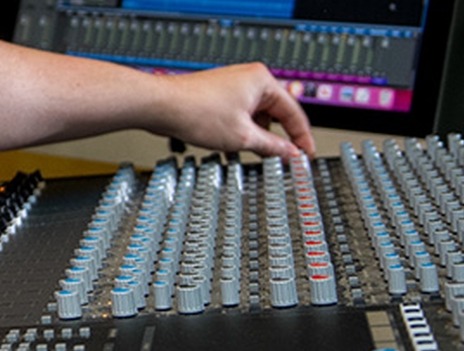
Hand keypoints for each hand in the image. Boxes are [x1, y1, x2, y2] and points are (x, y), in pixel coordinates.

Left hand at [152, 63, 314, 156]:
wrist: (158, 106)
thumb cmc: (195, 112)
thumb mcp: (243, 137)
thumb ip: (272, 147)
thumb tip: (290, 154)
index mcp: (262, 81)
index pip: (294, 112)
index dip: (301, 137)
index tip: (305, 154)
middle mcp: (249, 78)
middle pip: (274, 114)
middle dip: (274, 138)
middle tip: (278, 160)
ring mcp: (232, 85)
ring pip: (254, 117)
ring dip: (253, 136)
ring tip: (247, 153)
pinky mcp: (217, 94)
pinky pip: (237, 115)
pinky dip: (237, 132)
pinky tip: (229, 147)